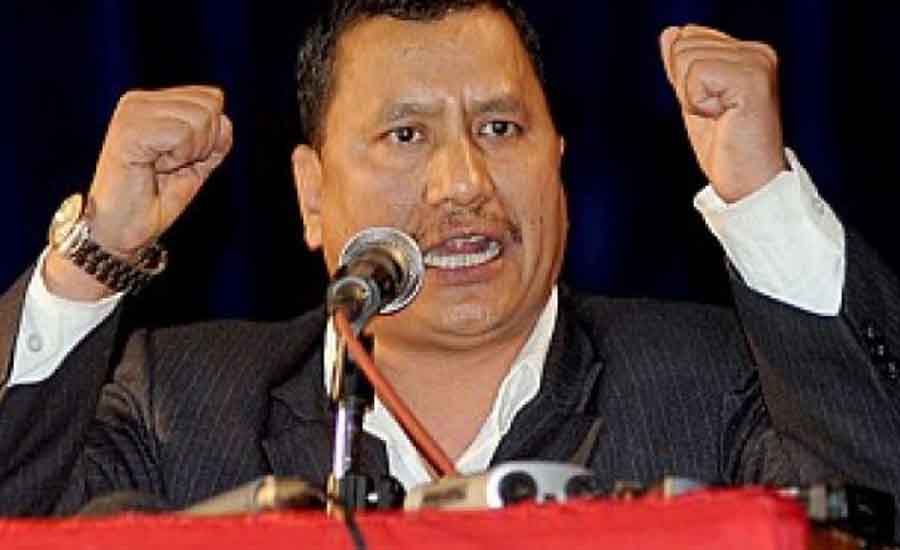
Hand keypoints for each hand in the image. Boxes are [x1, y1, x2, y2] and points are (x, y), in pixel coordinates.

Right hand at [45, 86, 232, 300]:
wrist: (124, 229)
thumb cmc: (157, 198)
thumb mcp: (197, 163)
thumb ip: (215, 138)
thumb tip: (224, 119)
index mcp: (154, 102)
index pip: (211, 98)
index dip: (211, 136)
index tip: (181, 159)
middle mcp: (139, 100)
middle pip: (210, 104)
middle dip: (204, 143)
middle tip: (171, 166)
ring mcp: (132, 112)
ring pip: (200, 117)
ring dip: (190, 152)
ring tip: (161, 167)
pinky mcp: (130, 129)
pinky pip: (183, 133)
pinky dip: (179, 157)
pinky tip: (154, 167)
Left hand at [660, 25, 785, 202]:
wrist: (748, 182)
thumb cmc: (726, 148)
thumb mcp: (695, 100)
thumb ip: (683, 68)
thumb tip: (670, 33)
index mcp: (747, 53)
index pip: (688, 37)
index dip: (684, 78)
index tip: (710, 106)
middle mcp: (757, 52)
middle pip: (684, 45)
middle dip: (686, 86)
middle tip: (715, 115)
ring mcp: (757, 62)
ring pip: (687, 59)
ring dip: (693, 97)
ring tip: (720, 117)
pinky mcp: (752, 79)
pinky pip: (697, 75)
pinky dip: (698, 103)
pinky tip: (722, 118)